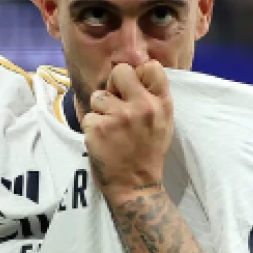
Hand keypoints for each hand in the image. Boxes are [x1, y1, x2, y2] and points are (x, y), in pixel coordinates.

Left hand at [83, 62, 173, 196]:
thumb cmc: (148, 153)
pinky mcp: (98, 128)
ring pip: (99, 95)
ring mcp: (119, 116)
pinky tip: (102, 140)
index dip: (138, 74)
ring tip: (110, 128)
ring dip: (100, 110)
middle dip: (114, 85)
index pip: (151, 66)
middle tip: (116, 105)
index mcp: (162, 104)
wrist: (136, 185)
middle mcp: (143, 106)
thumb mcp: (163, 123)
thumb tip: (136, 74)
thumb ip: (153, 98)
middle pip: (120, 71)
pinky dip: (91, 128)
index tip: (133, 89)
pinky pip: (88, 116)